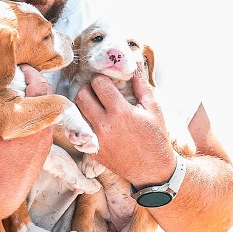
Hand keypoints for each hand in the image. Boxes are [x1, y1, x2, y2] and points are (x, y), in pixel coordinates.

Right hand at [0, 71, 52, 211]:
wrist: (3, 195)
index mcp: (35, 122)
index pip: (42, 86)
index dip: (31, 72)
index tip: (18, 67)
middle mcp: (46, 129)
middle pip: (47, 96)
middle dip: (33, 84)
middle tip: (15, 76)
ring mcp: (47, 139)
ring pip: (46, 110)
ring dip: (35, 100)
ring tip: (16, 92)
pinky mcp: (44, 148)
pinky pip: (44, 123)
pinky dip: (35, 114)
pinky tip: (19, 114)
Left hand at [74, 68, 174, 189]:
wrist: (153, 170)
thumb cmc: (156, 137)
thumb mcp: (154, 109)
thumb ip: (141, 84)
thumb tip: (137, 61)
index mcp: (120, 112)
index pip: (98, 83)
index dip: (102, 78)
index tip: (108, 81)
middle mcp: (104, 125)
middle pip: (81, 95)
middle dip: (88, 89)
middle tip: (98, 92)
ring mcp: (96, 139)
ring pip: (76, 112)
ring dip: (83, 105)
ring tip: (95, 105)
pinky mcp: (92, 150)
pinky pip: (80, 129)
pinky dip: (85, 122)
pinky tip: (96, 122)